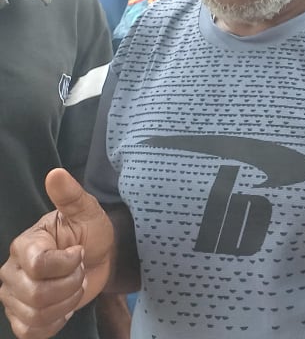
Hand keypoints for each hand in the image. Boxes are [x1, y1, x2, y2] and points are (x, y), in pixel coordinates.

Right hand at [0, 169, 114, 338]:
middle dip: (71, 284)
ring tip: (73, 286)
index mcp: (25, 245)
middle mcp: (12, 272)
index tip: (79, 253)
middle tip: (79, 271)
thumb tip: (56, 174)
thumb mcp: (87, 211)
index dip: (66, 264)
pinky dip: (55, 322)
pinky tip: (64, 306)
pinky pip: (32, 331)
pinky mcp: (22, 318)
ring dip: (67, 302)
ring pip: (37, 314)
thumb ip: (71, 195)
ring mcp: (13, 297)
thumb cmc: (90, 232)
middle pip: (37, 294)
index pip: (37, 266)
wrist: (100, 257)